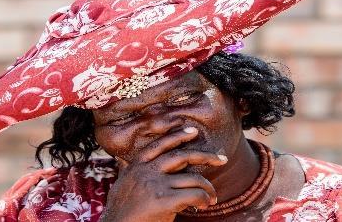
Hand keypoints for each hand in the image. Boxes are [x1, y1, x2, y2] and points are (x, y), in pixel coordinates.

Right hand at [100, 127, 227, 221]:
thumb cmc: (120, 210)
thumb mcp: (121, 183)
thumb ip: (127, 170)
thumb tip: (123, 159)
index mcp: (136, 165)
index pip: (160, 145)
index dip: (177, 136)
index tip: (193, 131)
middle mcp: (147, 171)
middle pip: (181, 156)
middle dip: (205, 155)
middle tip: (222, 158)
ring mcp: (156, 185)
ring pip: (193, 178)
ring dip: (208, 188)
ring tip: (212, 197)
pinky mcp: (165, 201)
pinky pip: (194, 194)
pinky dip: (204, 199)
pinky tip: (204, 205)